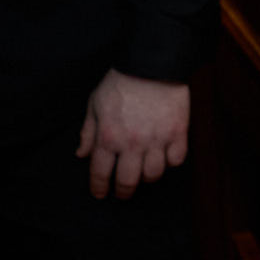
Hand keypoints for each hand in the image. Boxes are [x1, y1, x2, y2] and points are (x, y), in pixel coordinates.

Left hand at [78, 69, 190, 199]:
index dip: (99, 187)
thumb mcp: (95, 104)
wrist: (152, 65)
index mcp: (108, 137)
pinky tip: (165, 157)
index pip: (100, 172)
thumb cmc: (120, 83)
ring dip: (148, 177)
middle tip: (123, 193)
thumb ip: (88, 132)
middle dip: (123, 191)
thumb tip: (81, 154)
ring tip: (145, 173)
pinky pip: (177, 159)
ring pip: (154, 174)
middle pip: (128, 180)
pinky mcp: (178, 132)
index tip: (100, 193)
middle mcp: (132, 143)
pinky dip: (170, 162)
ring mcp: (157, 139)